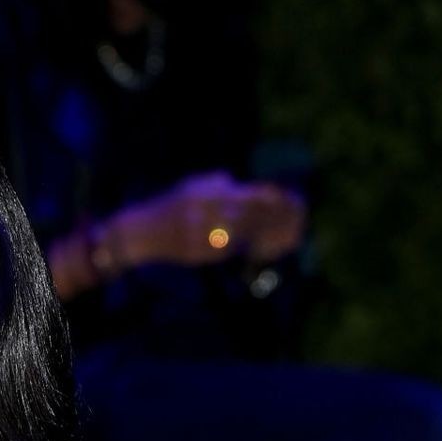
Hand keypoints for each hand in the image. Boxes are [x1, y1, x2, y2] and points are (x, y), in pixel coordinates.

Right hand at [114, 173, 305, 268]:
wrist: (143, 233)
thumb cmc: (172, 206)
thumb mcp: (195, 185)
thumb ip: (222, 185)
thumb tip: (254, 191)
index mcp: (209, 193)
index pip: (249, 195)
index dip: (273, 198)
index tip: (290, 198)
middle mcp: (208, 214)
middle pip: (252, 216)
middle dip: (276, 217)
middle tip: (298, 217)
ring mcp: (205, 237)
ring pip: (246, 236)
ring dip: (269, 234)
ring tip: (288, 232)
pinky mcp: (203, 255)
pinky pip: (234, 250)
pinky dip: (252, 247)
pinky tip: (264, 245)